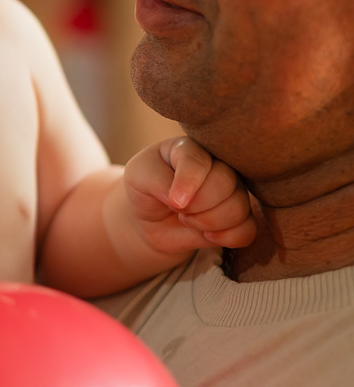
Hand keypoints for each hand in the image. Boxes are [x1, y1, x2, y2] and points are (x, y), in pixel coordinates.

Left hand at [124, 136, 255, 254]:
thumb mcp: (138, 177)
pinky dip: (227, 237)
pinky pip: (248, 230)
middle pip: (225, 182)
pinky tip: (207, 235)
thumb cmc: (144, 190)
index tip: (174, 202)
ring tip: (186, 219)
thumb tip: (182, 199)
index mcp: (191, 149)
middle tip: (177, 209)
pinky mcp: (240, 217)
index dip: (188, 183)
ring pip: (238, 207)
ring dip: (208, 222)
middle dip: (197, 205)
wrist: (150, 219)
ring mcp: (233, 191)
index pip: (199, 161)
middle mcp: (219, 165)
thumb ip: (157, 181)